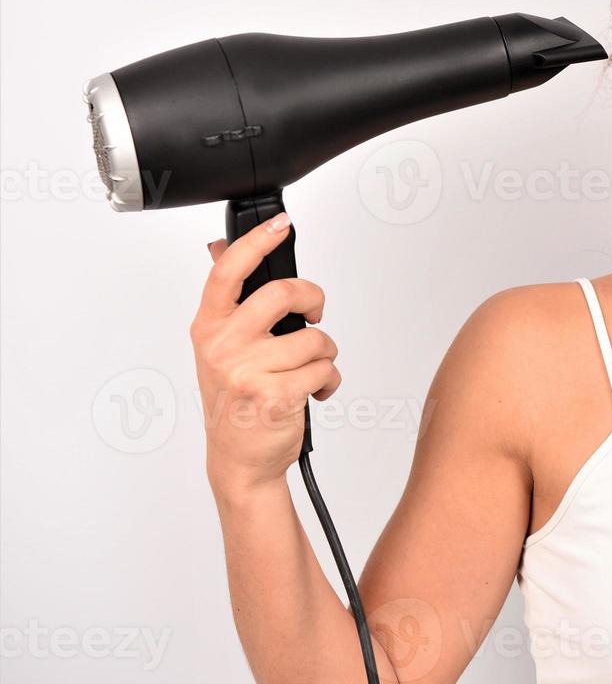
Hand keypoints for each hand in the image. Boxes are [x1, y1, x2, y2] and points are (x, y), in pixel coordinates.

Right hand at [190, 213, 340, 495]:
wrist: (240, 459)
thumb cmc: (237, 400)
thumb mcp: (221, 347)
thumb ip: (229, 302)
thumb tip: (219, 248)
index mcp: (209, 327)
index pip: (227, 272)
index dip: (256, 241)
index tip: (280, 223)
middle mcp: (223, 346)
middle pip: (283, 293)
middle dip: (314, 299)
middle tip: (316, 313)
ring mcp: (247, 372)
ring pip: (316, 339)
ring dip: (326, 355)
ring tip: (308, 371)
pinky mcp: (274, 396)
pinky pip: (324, 370)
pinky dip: (329, 381)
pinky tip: (313, 392)